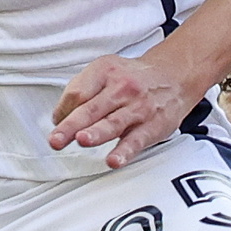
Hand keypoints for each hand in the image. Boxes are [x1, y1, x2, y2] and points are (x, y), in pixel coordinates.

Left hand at [48, 42, 208, 165]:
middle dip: (71, 125)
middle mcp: (121, 88)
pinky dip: (125, 152)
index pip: (77, 93)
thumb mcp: (106, 70)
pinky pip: (136, 140)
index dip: (63, 111)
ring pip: (113, 123)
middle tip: (56, 139)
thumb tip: (60, 117)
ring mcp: (138, 108)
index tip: (58, 124)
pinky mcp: (152, 126)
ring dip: (97, 133)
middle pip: (91, 108)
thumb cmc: (134, 78)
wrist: (174, 77)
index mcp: (105, 72)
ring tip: (82, 140)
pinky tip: (114, 160)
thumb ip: (82, 90)